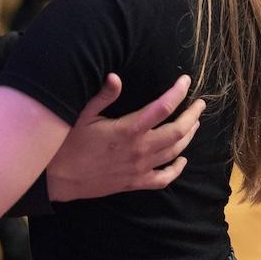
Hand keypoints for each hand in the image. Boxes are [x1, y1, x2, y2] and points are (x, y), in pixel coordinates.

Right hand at [46, 73, 204, 201]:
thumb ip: (102, 96)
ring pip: (174, 152)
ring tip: (195, 124)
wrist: (60, 178)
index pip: (163, 108)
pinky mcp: (135, 183)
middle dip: (193, 116)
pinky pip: (163, 178)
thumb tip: (115, 76)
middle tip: (200, 104)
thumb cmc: (70, 143)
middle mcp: (139, 149)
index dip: (178, 92)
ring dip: (189, 137)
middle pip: (178, 131)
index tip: (186, 81)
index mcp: (129, 129)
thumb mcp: (83, 115)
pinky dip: (176, 169)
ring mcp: (139, 168)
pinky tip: (182, 160)